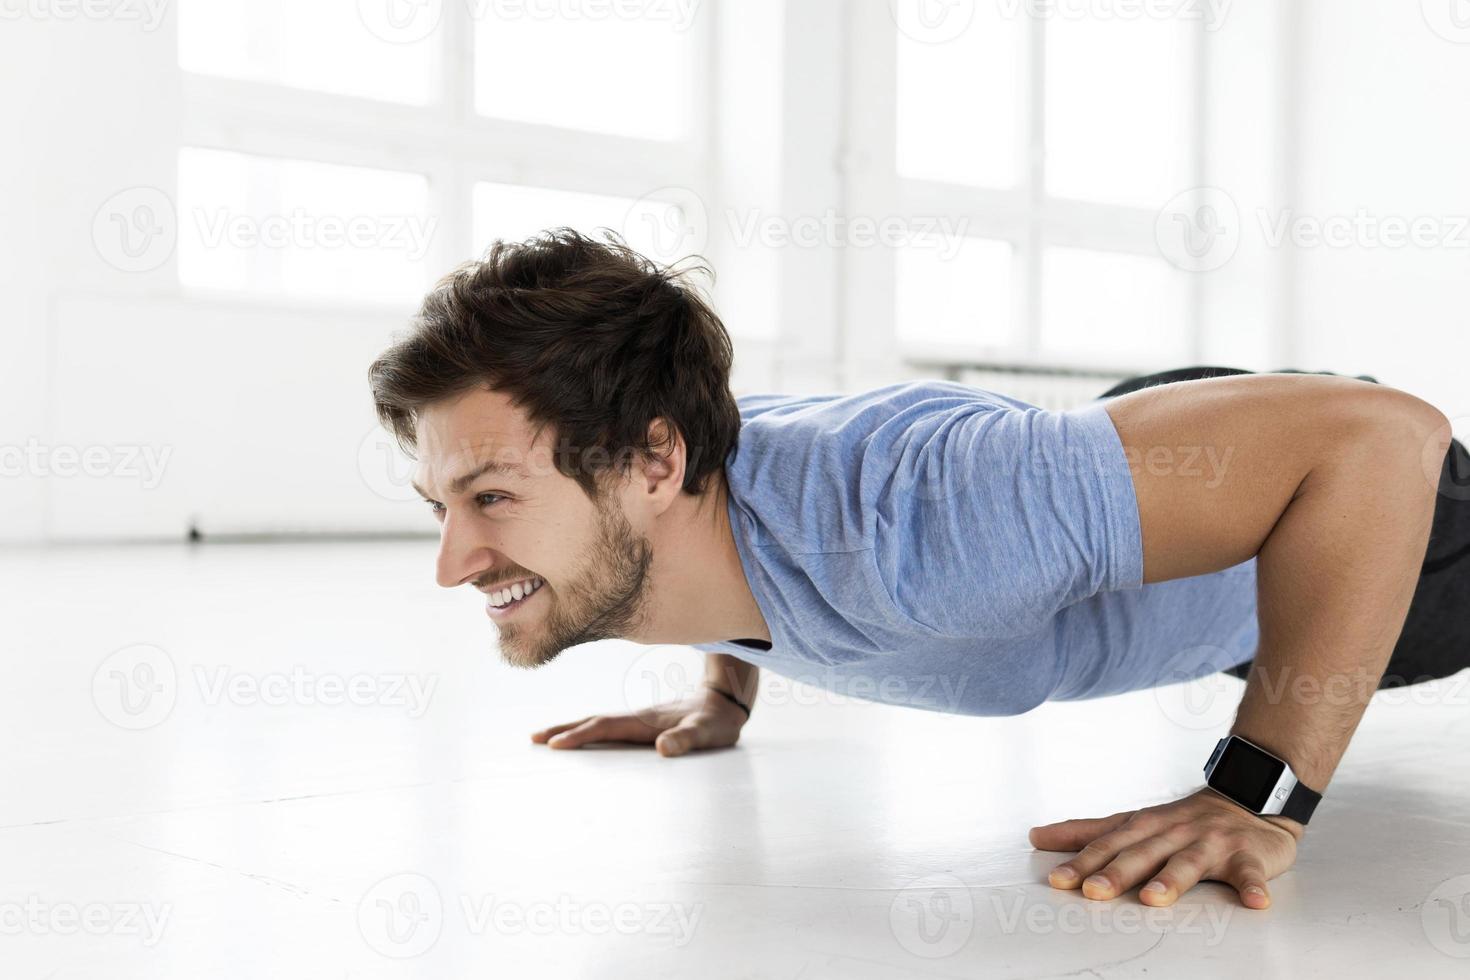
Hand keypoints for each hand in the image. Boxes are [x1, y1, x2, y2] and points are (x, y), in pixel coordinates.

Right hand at [530, 689, 747, 757]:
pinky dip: (588, 730)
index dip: (580, 736)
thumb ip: (686, 739)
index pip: (606, 727)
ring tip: (545, 738)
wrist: (725, 700)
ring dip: (571, 728)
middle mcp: (636, 718)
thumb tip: (663, 749)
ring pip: (598, 722)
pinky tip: (582, 737)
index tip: (555, 745)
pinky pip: (607, 726)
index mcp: (644, 721)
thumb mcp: (706, 733)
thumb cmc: (716, 722)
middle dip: (563, 729)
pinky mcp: (642, 724)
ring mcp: (637, 719)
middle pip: (593, 721)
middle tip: (533, 739)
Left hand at [1028, 787, 1301, 908]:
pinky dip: (1254, 885)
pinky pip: (1250, 872)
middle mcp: (1174, 832)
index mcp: (1144, 826)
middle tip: (1093, 891)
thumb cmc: (1183, 820)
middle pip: (1142, 854)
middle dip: (1116, 873)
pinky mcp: (1247, 855)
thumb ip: (1087, 831)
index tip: (1058, 880)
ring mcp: (1211, 843)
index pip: (1108, 845)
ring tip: (1154, 898)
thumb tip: (1037, 836)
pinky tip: (1255, 901)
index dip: (1082, 862)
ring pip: (1189, 862)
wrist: (1247, 798)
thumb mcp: (1133, 821)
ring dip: (1172, 880)